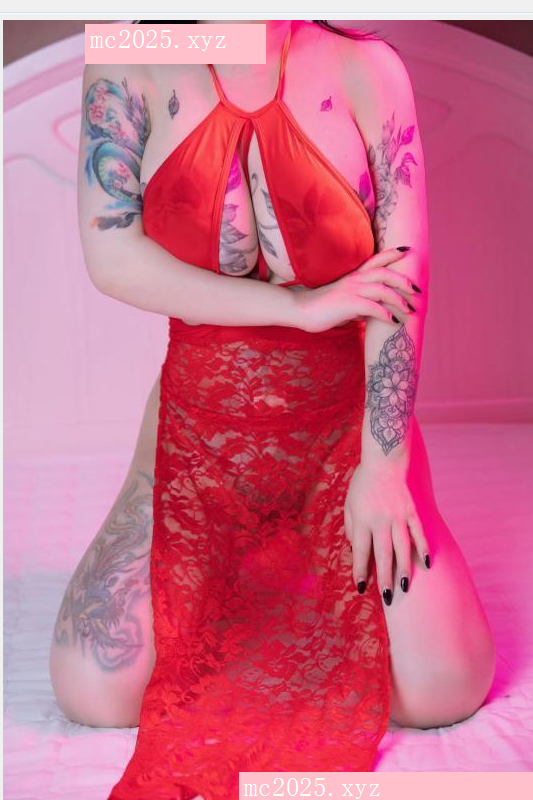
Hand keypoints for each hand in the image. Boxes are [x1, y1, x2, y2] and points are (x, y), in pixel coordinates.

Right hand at [298, 246, 420, 332]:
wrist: (300, 310)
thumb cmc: (321, 308)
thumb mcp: (344, 303)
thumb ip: (359, 305)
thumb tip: (370, 314)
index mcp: (354, 276)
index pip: (376, 260)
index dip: (392, 253)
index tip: (407, 249)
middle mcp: (355, 280)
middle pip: (386, 273)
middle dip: (404, 281)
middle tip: (417, 291)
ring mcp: (351, 291)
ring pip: (383, 290)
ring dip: (399, 300)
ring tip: (409, 311)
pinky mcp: (348, 304)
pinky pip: (372, 307)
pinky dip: (386, 314)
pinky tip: (393, 321)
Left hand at [343, 460, 430, 604]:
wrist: (384, 461)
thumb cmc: (363, 484)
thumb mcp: (349, 504)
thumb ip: (350, 527)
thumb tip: (354, 549)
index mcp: (362, 520)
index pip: (360, 551)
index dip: (360, 570)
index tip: (361, 587)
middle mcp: (380, 520)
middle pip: (383, 554)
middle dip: (385, 577)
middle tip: (388, 597)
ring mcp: (398, 516)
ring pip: (402, 547)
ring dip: (404, 568)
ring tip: (405, 586)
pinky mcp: (412, 511)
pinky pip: (418, 533)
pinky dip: (423, 548)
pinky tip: (426, 564)